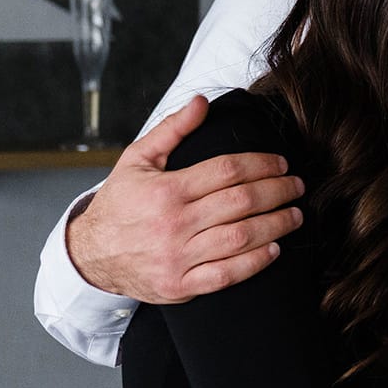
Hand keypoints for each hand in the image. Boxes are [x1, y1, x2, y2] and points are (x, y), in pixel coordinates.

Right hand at [67, 95, 305, 302]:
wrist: (90, 255)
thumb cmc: (119, 203)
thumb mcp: (137, 160)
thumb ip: (172, 129)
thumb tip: (202, 102)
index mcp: (167, 190)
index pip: (227, 170)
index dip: (261, 164)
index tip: (281, 164)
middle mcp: (174, 223)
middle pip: (241, 203)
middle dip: (278, 191)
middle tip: (297, 186)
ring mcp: (178, 257)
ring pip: (240, 238)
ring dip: (276, 225)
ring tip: (296, 215)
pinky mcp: (180, 285)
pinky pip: (226, 275)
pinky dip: (255, 263)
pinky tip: (274, 249)